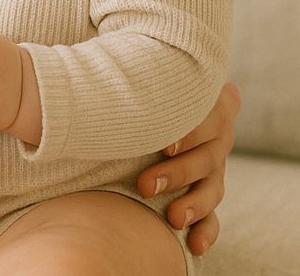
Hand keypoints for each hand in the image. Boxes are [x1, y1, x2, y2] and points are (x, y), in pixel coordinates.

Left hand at [137, 81, 240, 256]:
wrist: (138, 101)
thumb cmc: (136, 83)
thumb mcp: (142, 76)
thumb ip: (135, 75)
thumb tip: (98, 67)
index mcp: (205, 101)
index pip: (210, 115)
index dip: (190, 132)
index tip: (164, 146)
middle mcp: (214, 134)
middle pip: (206, 156)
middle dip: (178, 173)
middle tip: (146, 185)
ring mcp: (213, 164)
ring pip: (211, 186)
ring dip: (193, 204)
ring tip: (172, 218)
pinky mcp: (206, 190)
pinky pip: (214, 215)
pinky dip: (206, 230)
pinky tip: (194, 243)